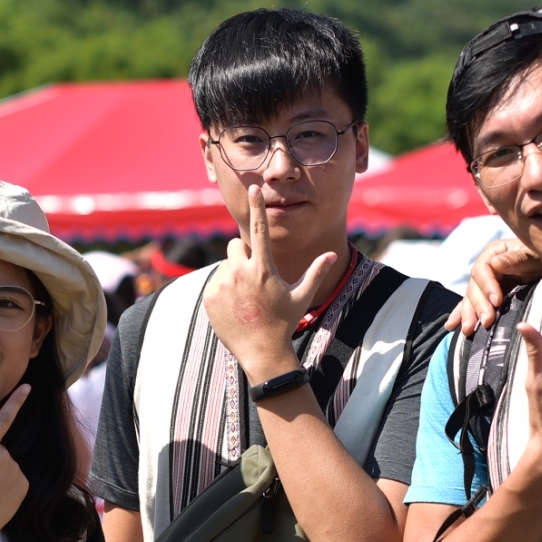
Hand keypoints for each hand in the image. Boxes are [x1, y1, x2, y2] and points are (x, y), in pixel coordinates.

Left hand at [203, 180, 338, 383]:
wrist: (262, 353)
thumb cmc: (285, 323)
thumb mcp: (301, 297)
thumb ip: (315, 272)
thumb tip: (332, 255)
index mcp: (263, 269)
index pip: (260, 229)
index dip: (258, 207)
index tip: (254, 188)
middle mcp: (239, 272)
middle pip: (236, 245)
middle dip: (244, 255)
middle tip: (255, 278)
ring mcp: (222, 285)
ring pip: (225, 265)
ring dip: (234, 274)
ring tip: (246, 299)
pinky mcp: (209, 296)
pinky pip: (215, 282)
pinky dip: (223, 289)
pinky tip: (236, 307)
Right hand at [447, 238, 541, 334]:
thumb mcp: (535, 255)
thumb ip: (517, 259)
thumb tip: (496, 263)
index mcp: (494, 253)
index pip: (482, 269)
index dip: (487, 286)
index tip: (497, 301)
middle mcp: (486, 267)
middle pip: (474, 287)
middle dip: (479, 306)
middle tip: (487, 321)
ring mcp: (486, 283)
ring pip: (470, 299)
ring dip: (468, 315)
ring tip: (468, 330)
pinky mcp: (488, 296)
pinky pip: (471, 305)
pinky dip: (461, 315)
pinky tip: (451, 326)